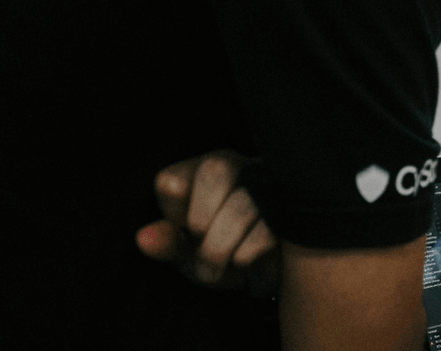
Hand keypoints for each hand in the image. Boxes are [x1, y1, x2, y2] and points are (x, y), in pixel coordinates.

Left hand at [136, 149, 278, 296]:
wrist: (267, 274)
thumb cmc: (222, 254)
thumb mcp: (190, 253)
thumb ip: (168, 244)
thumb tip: (144, 238)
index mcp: (202, 172)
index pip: (176, 178)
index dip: (175, 212)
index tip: (185, 234)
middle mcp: (240, 167)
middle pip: (217, 169)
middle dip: (203, 219)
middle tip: (201, 248)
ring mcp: (273, 184)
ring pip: (243, 202)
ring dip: (222, 246)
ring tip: (220, 266)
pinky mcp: (294, 209)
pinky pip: (269, 227)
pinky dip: (249, 253)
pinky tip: (248, 263)